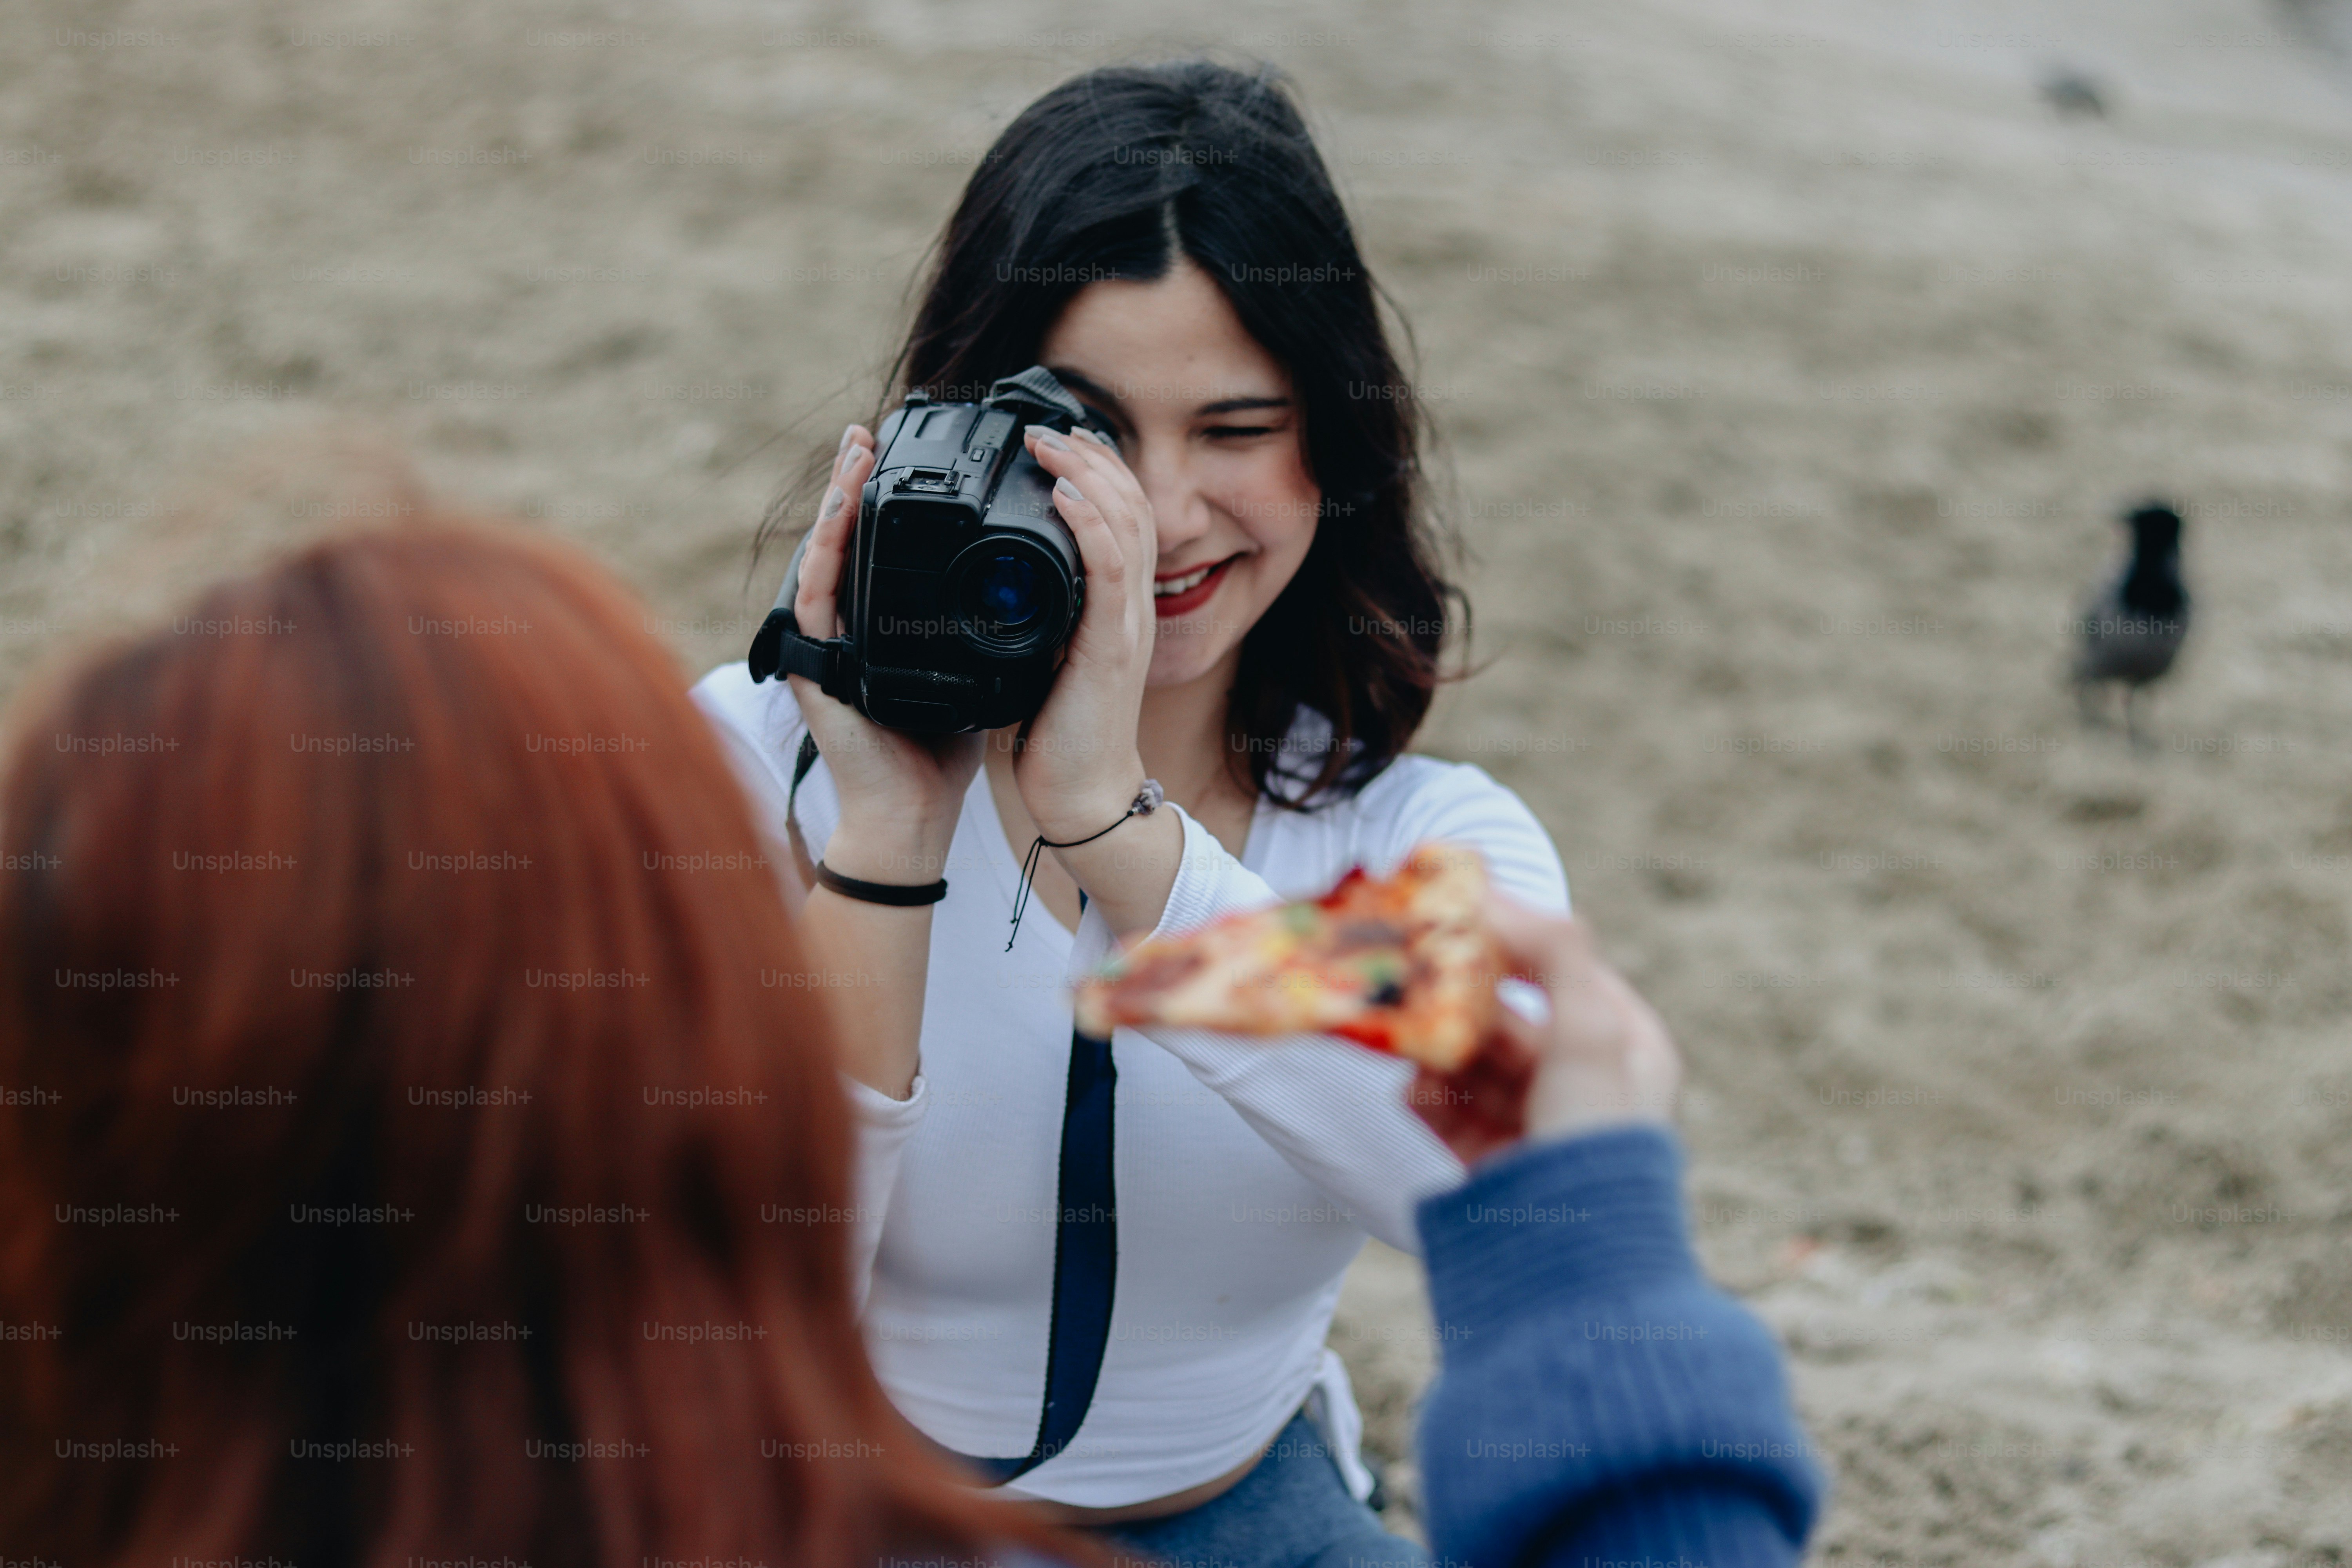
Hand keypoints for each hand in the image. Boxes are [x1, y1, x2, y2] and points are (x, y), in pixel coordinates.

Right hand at [787, 424, 980, 880]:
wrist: (915, 813)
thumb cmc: (941, 747)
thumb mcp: (973, 667)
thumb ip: (981, 626)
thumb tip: (1027, 585)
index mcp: (883, 623)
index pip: (881, 549)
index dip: (885, 500)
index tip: (902, 452)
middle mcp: (848, 626)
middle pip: (845, 541)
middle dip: (852, 484)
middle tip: (865, 433)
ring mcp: (827, 644)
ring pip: (825, 558)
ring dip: (835, 503)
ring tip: (852, 454)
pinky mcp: (816, 666)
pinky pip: (817, 600)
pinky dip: (826, 555)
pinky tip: (836, 519)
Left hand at [1008, 423, 1158, 841]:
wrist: (1081, 795)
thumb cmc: (1059, 733)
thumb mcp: (1045, 655)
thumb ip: (1039, 614)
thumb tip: (1003, 578)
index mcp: (1115, 607)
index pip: (1121, 517)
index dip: (1095, 470)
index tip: (1055, 439)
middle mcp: (1130, 607)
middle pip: (1130, 504)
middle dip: (1090, 455)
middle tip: (1046, 425)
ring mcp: (1127, 624)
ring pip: (1125, 523)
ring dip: (1087, 473)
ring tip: (1050, 441)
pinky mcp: (1112, 647)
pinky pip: (1111, 568)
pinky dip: (1089, 523)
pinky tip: (1066, 493)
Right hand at [1409, 896, 1681, 1164]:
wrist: (1574, 1263)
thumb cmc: (1597, 1138)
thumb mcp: (1592, 1033)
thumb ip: (1554, 952)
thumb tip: (1499, 895)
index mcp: (1624, 1046)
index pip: (1562, 970)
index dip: (1511, 938)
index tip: (1456, 908)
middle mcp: (1582, 1081)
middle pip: (1507, 1015)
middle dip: (1458, 997)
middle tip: (1409, 969)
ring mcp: (1533, 1123)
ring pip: (1471, 1061)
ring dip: (1435, 1046)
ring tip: (1404, 1037)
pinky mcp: (1491, 1161)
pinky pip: (1449, 1112)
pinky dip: (1427, 1098)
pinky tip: (1412, 1094)